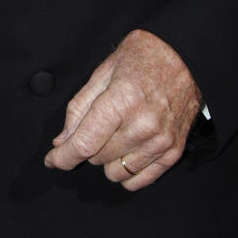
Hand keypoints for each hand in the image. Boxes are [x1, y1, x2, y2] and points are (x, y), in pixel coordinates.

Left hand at [43, 29, 202, 190]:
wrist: (186, 57)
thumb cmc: (142, 57)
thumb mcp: (103, 72)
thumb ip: (79, 108)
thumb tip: (62, 141)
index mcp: (121, 100)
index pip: (84, 144)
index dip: (62, 157)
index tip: (52, 160)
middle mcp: (142, 125)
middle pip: (97, 158)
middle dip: (87, 146)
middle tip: (96, 126)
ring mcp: (160, 141)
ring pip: (115, 172)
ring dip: (107, 159)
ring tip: (115, 135)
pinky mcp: (173, 151)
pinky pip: (140, 181)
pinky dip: (127, 171)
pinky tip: (126, 153)